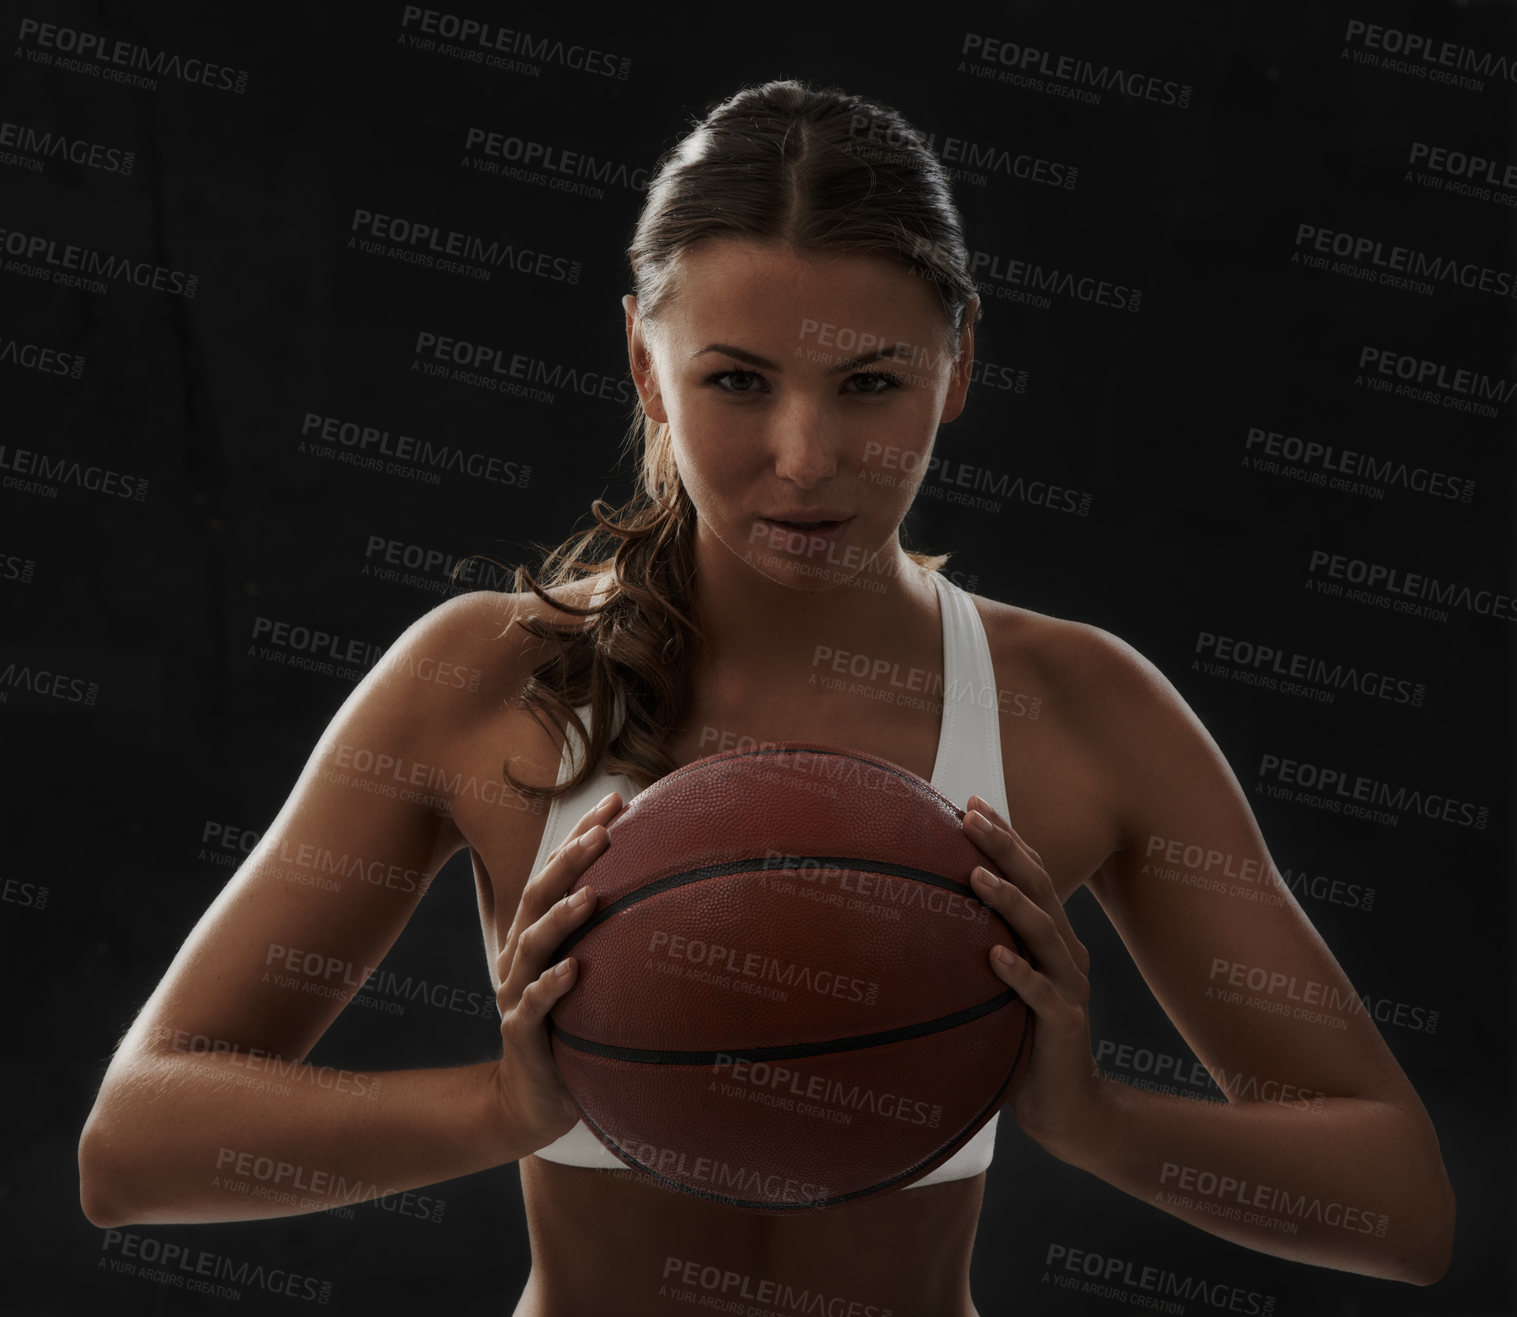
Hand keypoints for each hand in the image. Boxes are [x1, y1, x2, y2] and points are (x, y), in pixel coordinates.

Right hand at [490, 790, 622, 1152]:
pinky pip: (533, 1006)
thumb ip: (616, 940)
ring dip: (561, 917)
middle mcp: (521, 955)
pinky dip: (552, 986)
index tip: (616, 800)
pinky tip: (575, 971)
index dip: (581, 835)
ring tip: (591, 894)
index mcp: (537, 936)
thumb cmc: (571, 1028)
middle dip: (570, 860)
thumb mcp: (594, 977)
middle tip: (605, 833)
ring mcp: (516, 992)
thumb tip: (682, 897)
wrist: (532, 1100)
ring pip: (532, 944)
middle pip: (538, 895)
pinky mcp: (522, 1033)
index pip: (556, 873)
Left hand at [962, 794, 1101, 1161]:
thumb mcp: (1000, 987)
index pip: (1031, 875)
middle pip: (1039, 888)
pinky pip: (1041, 994)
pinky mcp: (1064, 1025)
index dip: (1006, 837)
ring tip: (978, 875)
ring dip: (1011, 901)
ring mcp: (1068, 987)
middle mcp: (1065, 953)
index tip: (971, 802)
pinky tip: (994, 955)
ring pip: (1043, 932)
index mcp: (1051, 939)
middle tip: (970, 815)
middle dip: (1006, 847)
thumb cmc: (1023, 1042)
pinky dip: (1019, 972)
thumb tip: (920, 916)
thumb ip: (978, 950)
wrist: (1067, 1109)